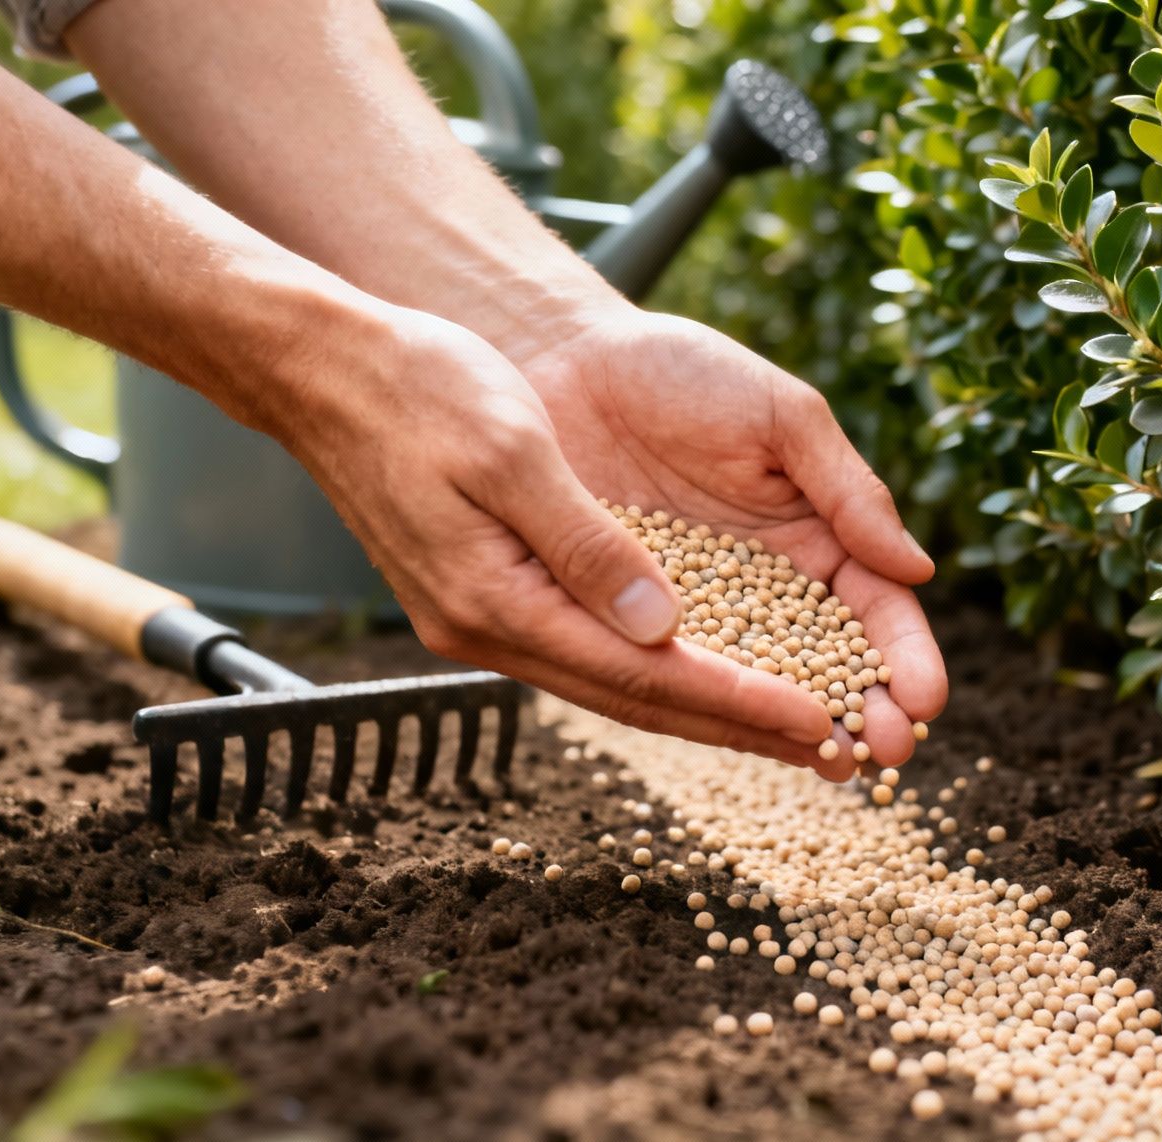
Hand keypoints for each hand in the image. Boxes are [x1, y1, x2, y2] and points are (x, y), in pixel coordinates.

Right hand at [269, 304, 855, 765]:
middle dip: (742, 730)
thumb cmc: (417, 389)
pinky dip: (664, 668)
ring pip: (621, 684)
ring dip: (710, 709)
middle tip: (836, 752)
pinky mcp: (492, 596)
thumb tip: (663, 627)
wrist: (326, 369)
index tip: (819, 723)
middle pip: (640, 700)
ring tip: (795, 728)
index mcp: (496, 602)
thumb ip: (588, 544)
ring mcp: (486, 620)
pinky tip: (712, 668)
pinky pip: (597, 650)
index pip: (644, 675)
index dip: (738, 703)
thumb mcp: (511, 452)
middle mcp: (489, 631)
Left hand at [513, 306, 947, 779]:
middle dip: (865, 709)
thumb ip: (846, 489)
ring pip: (760, 683)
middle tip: (884, 751)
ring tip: (831, 765)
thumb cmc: (678, 372)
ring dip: (800, 728)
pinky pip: (673, 676)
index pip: (877, 607)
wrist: (558, 361)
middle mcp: (766, 585)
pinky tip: (736, 739)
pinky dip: (708, 712)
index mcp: (817, 533)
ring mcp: (699, 611)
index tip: (923, 699)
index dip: (904, 654)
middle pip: (831, 662)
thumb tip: (916, 568)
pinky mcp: (629, 623)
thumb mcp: (781, 416)